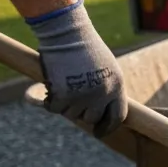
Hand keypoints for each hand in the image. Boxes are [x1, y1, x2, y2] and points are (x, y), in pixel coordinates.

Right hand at [27, 0, 127, 136]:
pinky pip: (54, 108)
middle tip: (73, 98)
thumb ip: (106, 89)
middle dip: (81, 112)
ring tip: (64, 84)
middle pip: (91, 118)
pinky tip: (51, 87)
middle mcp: (102, 94)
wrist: (68, 33)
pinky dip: (50, 101)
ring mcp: (83, 96)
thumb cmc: (86, 48)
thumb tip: (98, 112)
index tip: (99, 132)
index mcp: (117, 87)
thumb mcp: (107, 68)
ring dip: (65, 104)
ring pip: (71, 114)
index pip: (117, 117)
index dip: (107, 127)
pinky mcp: (63, 94)